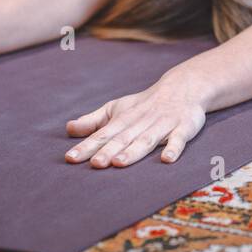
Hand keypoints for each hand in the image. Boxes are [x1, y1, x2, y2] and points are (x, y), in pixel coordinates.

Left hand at [65, 75, 206, 167]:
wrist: (182, 87)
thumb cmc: (143, 104)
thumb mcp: (116, 109)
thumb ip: (93, 121)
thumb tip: (68, 129)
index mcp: (123, 120)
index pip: (102, 135)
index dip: (86, 146)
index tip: (70, 158)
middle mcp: (141, 123)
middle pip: (123, 138)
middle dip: (109, 151)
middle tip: (95, 164)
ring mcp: (162, 125)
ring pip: (146, 140)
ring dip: (133, 151)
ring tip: (119, 163)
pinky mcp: (183, 127)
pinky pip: (178, 138)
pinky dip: (173, 147)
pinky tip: (167, 159)